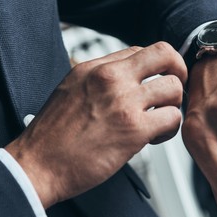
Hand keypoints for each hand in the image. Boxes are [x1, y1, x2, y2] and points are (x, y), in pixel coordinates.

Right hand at [6, 42, 186, 207]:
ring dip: (172, 106)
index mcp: (94, 68)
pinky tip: (155, 137)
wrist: (38, 164)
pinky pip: (172, 118)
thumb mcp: (70, 90)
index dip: (155, 67)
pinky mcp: (134, 129)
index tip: (155, 82)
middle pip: (165, 55)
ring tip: (158, 121)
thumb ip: (99, 80)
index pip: (140, 51)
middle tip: (174, 91)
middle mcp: (111, 78)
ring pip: (174, 88)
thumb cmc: (53, 135)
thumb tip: (127, 80)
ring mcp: (124, 102)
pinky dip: (169, 129)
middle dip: (178, 71)